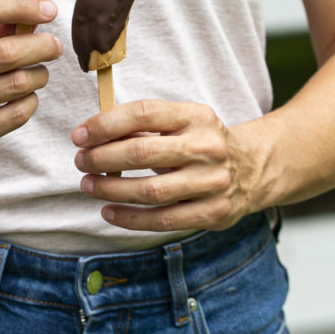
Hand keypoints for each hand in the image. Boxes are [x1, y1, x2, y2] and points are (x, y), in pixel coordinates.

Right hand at [0, 0, 62, 164]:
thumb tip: (39, 14)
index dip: (19, 6)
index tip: (48, 9)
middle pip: (5, 52)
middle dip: (41, 45)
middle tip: (54, 46)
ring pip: (18, 83)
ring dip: (39, 74)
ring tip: (39, 73)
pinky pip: (18, 113)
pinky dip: (31, 101)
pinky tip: (26, 96)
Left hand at [72, 100, 272, 231]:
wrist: (254, 168)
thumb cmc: (202, 142)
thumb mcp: (183, 122)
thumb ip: (145, 126)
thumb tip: (93, 135)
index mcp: (196, 116)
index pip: (144, 113)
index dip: (106, 124)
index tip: (80, 135)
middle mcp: (207, 147)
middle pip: (143, 152)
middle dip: (102, 158)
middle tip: (81, 161)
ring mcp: (212, 182)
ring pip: (150, 191)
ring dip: (111, 189)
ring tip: (89, 185)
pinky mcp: (213, 213)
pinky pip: (163, 220)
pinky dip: (130, 218)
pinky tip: (109, 211)